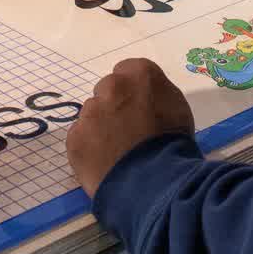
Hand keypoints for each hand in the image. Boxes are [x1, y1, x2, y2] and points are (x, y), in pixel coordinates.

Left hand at [67, 57, 195, 197]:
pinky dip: (90, 148)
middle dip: (114, 106)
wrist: (154, 181)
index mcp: (139, 74)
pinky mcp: (74, 137)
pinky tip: (105, 163)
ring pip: (92, 115)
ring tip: (116, 152)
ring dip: (100, 127)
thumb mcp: (177, 108)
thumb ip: (156, 94)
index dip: (134, 92)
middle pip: (107, 90)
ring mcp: (90, 112)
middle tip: (127, 131)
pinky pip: (80, 138)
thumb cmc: (174, 143)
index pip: (129, 72)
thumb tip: (145, 99)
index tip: (139, 108)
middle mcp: (111, 86)